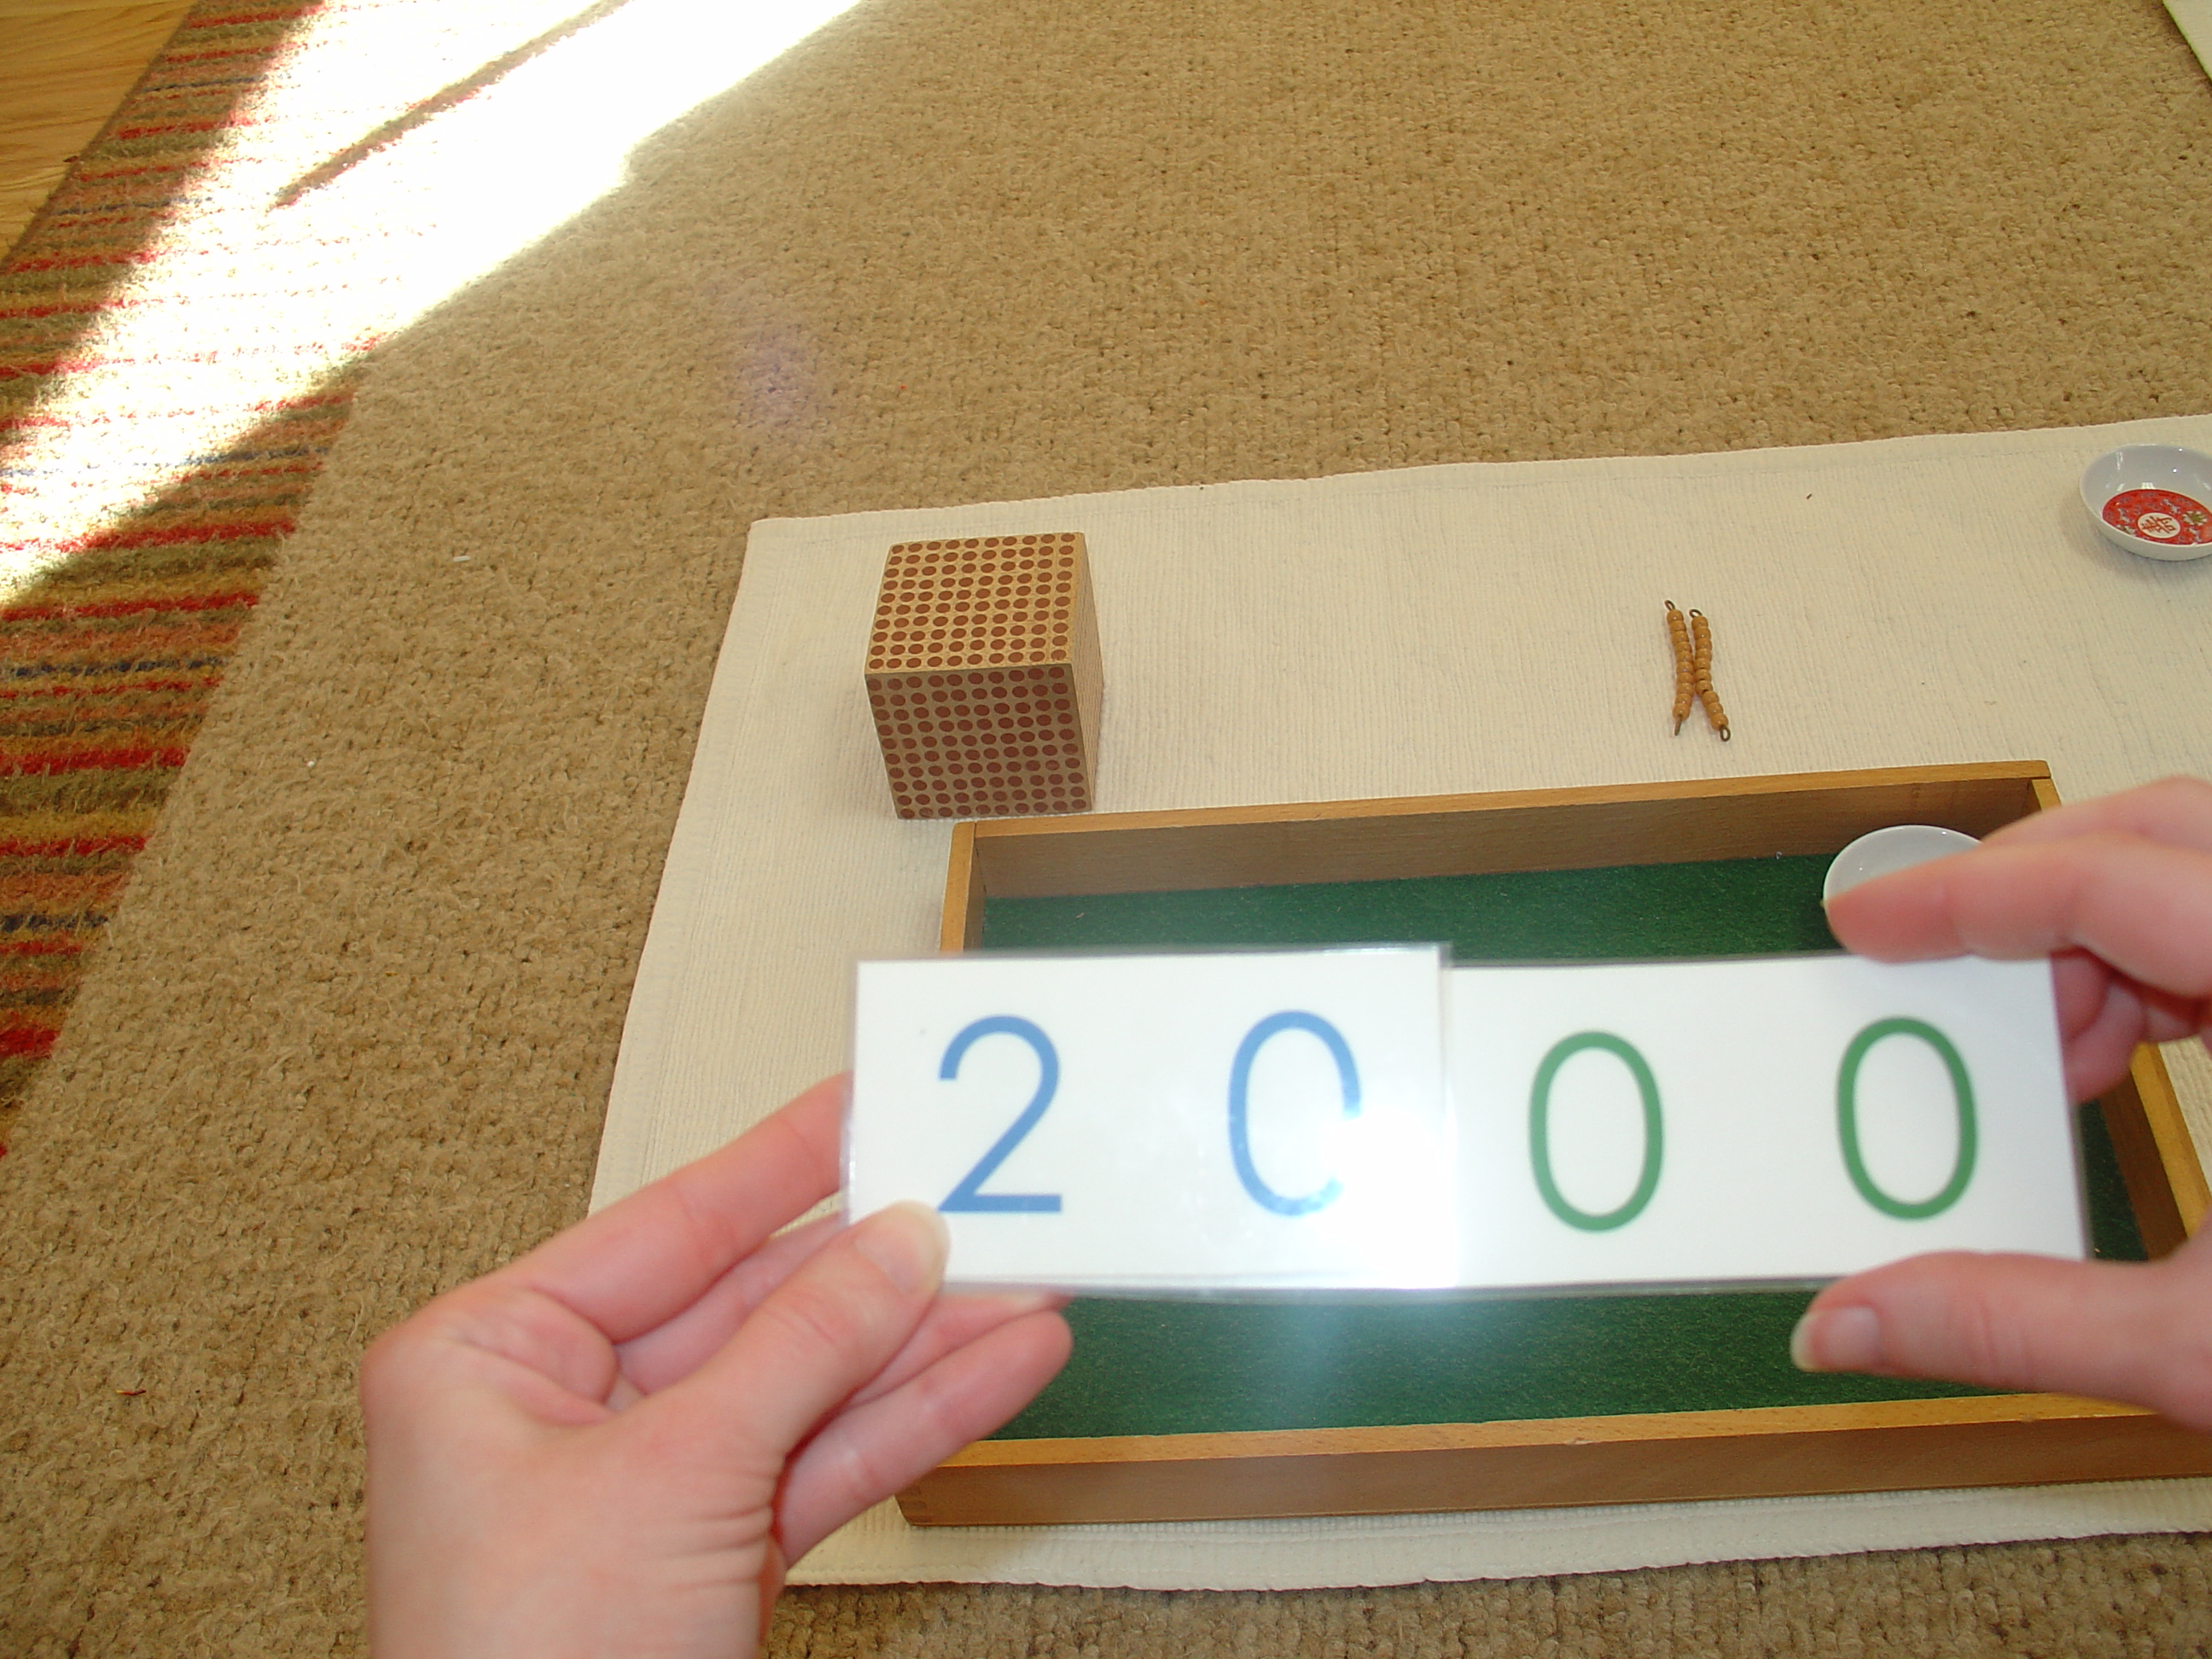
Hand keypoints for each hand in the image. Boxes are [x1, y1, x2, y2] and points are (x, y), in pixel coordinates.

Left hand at [360, 1075, 1070, 1657]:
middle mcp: (562, 1410)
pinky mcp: (714, 1556)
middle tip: (979, 1201)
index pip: (668, 1226)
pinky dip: (914, 1423)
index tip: (864, 1103)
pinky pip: (828, 1462)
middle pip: (754, 1305)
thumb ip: (800, 1348)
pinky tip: (994, 1372)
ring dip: (923, 1343)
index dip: (781, 1163)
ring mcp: (646, 1487)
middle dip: (880, 1268)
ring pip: (809, 1385)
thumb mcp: (673, 1475)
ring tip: (1023, 1284)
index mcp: (489, 1357)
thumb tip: (894, 1246)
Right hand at [1794, 777, 2211, 1421]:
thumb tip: (1844, 1324)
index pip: (2117, 881)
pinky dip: (2172, 968)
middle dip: (2035, 885)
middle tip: (1936, 964)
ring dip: (2103, 933)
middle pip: (2176, 827)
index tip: (1868, 924)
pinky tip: (2131, 1058)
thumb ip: (2018, 1322)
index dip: (1968, 896)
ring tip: (2051, 1053)